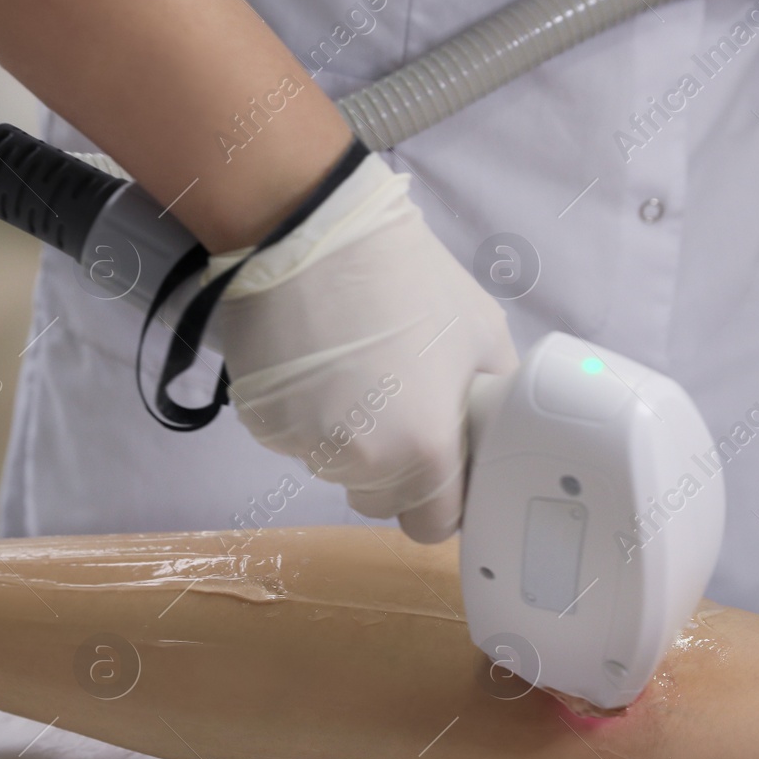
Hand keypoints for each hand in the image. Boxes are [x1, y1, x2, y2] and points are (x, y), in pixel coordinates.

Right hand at [210, 154, 517, 542]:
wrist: (310, 233)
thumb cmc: (405, 277)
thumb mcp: (482, 332)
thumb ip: (494, 400)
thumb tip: (495, 432)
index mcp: (424, 448)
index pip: (434, 524)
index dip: (442, 498)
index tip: (442, 466)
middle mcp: (361, 461)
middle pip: (382, 500)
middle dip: (395, 468)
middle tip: (398, 402)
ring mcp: (304, 445)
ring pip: (336, 469)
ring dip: (349, 438)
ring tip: (354, 369)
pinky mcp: (262, 423)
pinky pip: (296, 440)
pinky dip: (307, 416)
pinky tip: (315, 364)